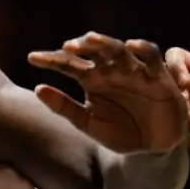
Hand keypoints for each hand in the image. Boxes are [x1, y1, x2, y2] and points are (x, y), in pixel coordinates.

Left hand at [28, 32, 186, 152]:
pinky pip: (151, 57)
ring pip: (118, 49)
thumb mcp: (87, 123)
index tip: (32, 58)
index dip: (50, 59)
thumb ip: (64, 107)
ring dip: (105, 43)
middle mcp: (110, 70)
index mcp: (91, 79)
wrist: (151, 148)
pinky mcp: (157, 75)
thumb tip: (38, 88)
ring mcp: (133, 70)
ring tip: (90, 39)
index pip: (67, 64)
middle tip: (66, 46)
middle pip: (93, 50)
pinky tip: (131, 45)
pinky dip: (143, 49)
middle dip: (81, 45)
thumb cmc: (118, 132)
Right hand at [164, 47, 189, 161]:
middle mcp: (179, 85)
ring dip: (180, 112)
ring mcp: (173, 105)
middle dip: (171, 92)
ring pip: (160, 101)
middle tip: (186, 105)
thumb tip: (186, 81)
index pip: (174, 55)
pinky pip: (169, 123)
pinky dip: (188, 129)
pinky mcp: (171, 124)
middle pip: (160, 78)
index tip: (184, 82)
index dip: (174, 64)